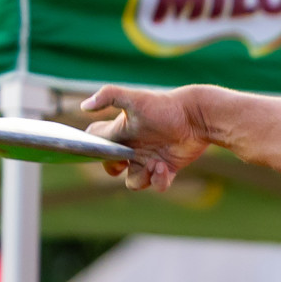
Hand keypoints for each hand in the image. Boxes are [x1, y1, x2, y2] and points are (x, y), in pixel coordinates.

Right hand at [81, 85, 211, 190]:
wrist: (197, 116)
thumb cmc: (165, 106)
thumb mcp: (135, 99)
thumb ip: (109, 96)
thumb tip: (84, 106)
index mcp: (122, 131)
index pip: (96, 141)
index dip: (93, 147)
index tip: (102, 149)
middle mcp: (133, 147)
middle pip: (111, 167)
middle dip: (113, 169)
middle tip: (124, 162)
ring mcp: (150, 159)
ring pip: (134, 181)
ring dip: (141, 177)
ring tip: (154, 163)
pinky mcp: (167, 168)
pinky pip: (157, 185)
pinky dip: (158, 181)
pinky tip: (163, 167)